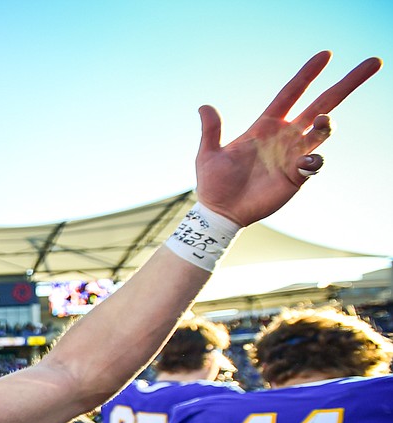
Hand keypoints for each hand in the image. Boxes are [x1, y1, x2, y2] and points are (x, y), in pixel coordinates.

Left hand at [195, 51, 380, 225]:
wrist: (222, 213)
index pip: (292, 92)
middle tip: (372, 63)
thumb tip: (204, 106)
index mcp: (265, 125)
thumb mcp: (208, 154)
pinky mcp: (297, 175)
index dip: (308, 74)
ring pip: (323, 131)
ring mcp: (293, 154)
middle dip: (346, 84)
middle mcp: (285, 136)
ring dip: (329, 122)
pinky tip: (307, 159)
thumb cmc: (214, 183)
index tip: (325, 55)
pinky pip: (315, 161)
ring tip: (325, 119)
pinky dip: (315, 157)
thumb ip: (211, 130)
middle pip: (322, 104)